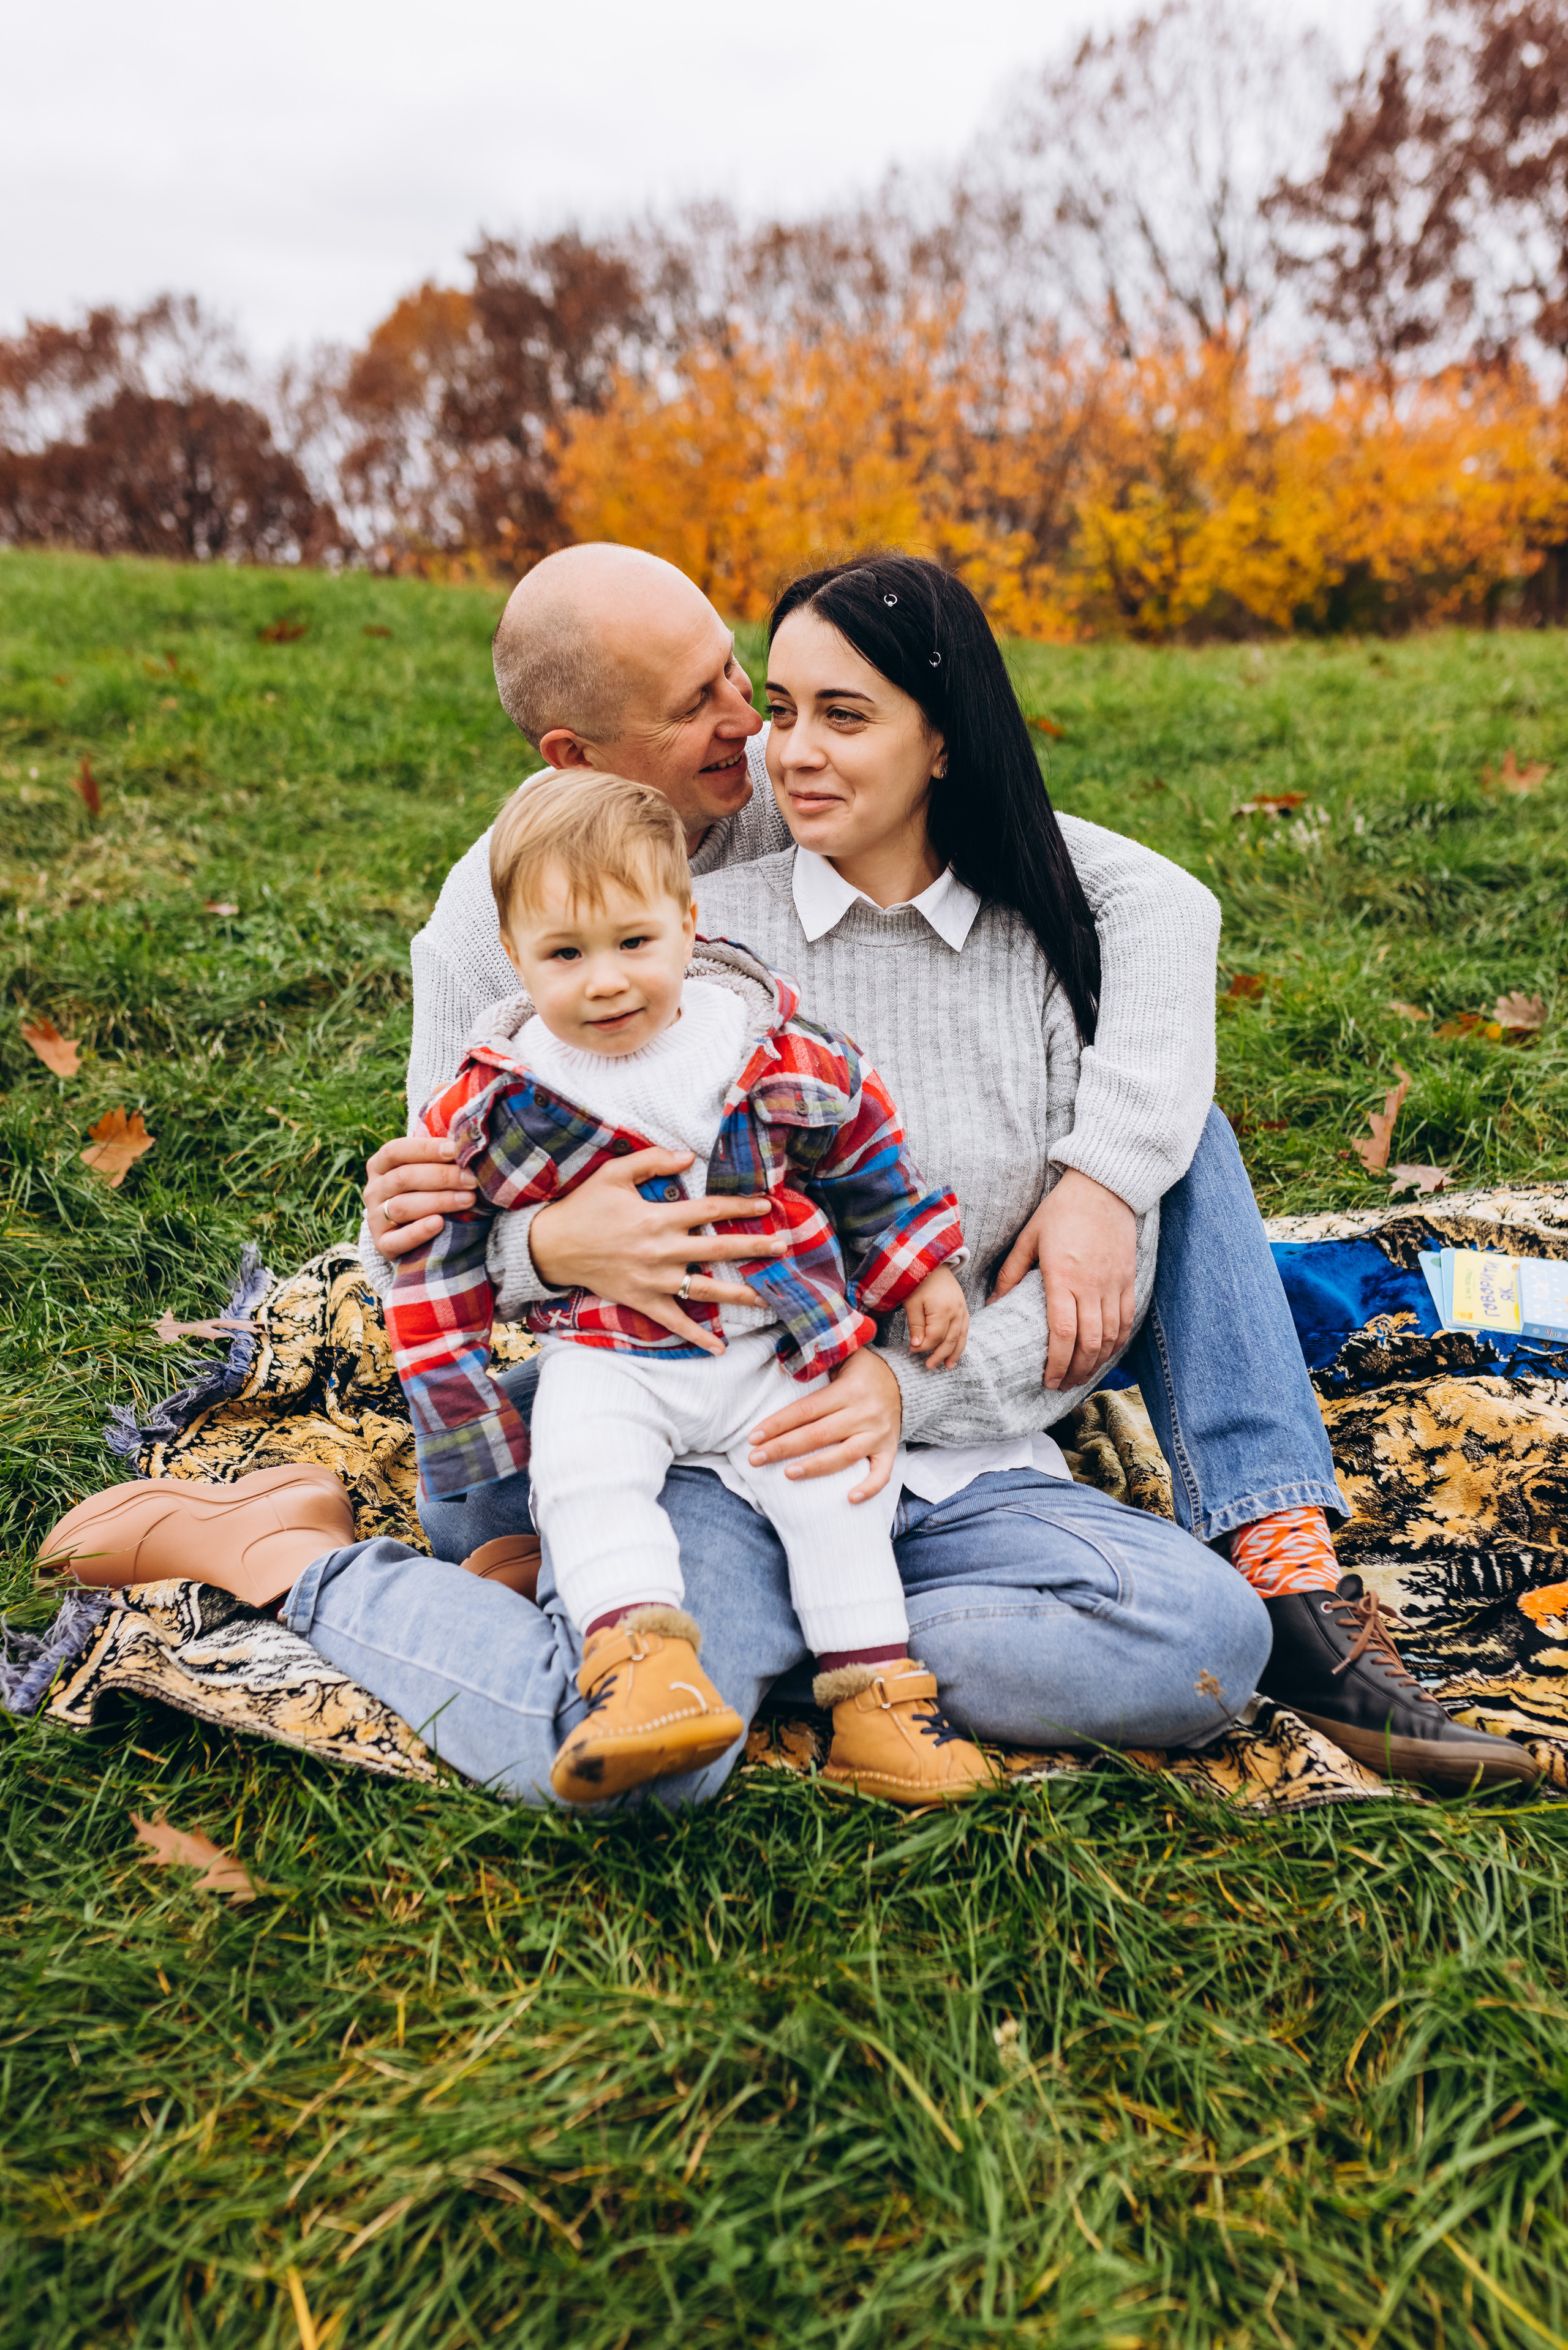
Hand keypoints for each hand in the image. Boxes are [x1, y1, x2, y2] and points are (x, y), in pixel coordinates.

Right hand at [364, 1132, 476, 1259]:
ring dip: (438, 1201)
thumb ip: (441, 1157)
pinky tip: (440, 1223)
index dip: (425, 1149)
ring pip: (402, 1207)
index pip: (395, 1151)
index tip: (455, 1150)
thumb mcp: (428, 1170)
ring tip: (468, 1200)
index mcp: (381, 1165)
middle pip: (403, 1178)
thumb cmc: (429, 1191)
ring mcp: (375, 1218)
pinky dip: (419, 1231)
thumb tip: (468, 1141)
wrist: (416, 1234)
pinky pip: (397, 1240)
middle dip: (441, 1177)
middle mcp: (374, 1190)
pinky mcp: (383, 1244)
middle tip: (471, 1179)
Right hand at [529, 1147, 786, 1355]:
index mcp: (658, 1217)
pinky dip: (697, 1336)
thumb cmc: (585, 1206)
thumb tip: (689, 1155)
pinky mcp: (643, 1301)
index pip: (709, 1210)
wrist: (552, 1246)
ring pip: (705, 1288)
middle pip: (717, 1248)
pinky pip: (674, 1322)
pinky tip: (719, 1347)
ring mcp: (654, 1279)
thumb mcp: (614, 1173)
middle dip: (753, 1247)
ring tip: (770, 1297)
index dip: (739, 1206)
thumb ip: (652, 1161)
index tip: (766, 1206)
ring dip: (739, 1293)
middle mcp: (661, 1250)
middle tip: (782, 1248)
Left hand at [747, 1347, 901, 1502]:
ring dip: (816, 1467)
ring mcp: (879, 1433)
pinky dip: (869, 1487)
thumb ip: (815, 1359)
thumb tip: (779, 1367)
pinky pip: (883, 1472)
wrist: (905, 1381)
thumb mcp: (844, 1354)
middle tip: (756, 1459)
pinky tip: (850, 1499)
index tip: (754, 1437)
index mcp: (849, 1389)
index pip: (807, 1409)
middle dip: (784, 1448)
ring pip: (845, 1456)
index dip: (779, 1424)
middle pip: (820, 1435)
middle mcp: (865, 1413)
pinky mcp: (890, 1448)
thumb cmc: (864, 1370)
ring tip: (788, 1474)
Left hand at [905, 1265, 968, 1368]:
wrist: (932, 1259)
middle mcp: (956, 1311)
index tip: (911, 1350)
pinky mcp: (963, 1307)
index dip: (923, 1347)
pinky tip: (956, 1348)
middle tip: (930, 1366)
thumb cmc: (918, 1280)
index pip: (934, 1337)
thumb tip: (917, 1346)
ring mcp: (962, 1309)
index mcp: (943, 1310)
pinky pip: (965, 1328)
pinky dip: (961, 1340)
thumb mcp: (912, 1302)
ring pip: (961, 1336)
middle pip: (950, 1340)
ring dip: (955, 1352)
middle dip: (940, 1355)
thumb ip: (915, 1325)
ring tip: (949, 1366)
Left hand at [993, 1167, 1136, 1392]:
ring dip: (1097, 1363)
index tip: (1048, 1380)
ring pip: (1110, 1337)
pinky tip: (1106, 1354)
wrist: (1103, 1187)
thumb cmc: (1061, 1211)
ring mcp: (1114, 1284)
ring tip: (1082, 1376)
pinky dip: (1117, 1342)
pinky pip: (1126, 1320)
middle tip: (1062, 1386)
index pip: (1063, 1333)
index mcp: (1063, 1277)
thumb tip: (994, 1304)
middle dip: (1076, 1371)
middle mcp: (1092, 1285)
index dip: (1057, 1363)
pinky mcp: (1129, 1279)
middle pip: (1089, 1343)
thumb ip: (1011, 1273)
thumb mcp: (1028, 1238)